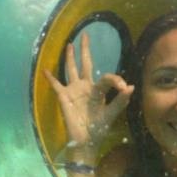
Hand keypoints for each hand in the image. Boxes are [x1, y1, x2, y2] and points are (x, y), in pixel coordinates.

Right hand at [43, 32, 133, 155]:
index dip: (115, 80)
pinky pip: (56, 85)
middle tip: (85, 35)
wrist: (85, 141)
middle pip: (85, 64)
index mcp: (99, 91)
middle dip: (86, 50)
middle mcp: (86, 87)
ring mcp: (74, 91)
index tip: (124, 87)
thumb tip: (131, 87)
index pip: (106, 77)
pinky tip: (45, 69)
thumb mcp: (111, 115)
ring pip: (71, 69)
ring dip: (70, 57)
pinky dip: (50, 78)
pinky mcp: (64, 97)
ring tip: (70, 45)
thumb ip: (120, 101)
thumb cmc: (98, 128)